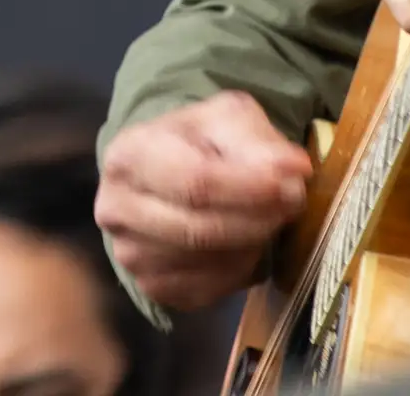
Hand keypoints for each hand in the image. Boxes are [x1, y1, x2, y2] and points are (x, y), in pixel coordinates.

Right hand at [95, 88, 313, 312]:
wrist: (168, 173)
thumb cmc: (198, 141)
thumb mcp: (226, 119)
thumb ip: (258, 140)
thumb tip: (293, 169)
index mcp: (128, 155)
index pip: (194, 182)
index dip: (248, 188)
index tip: (293, 184)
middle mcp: (116, 209)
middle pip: (200, 230)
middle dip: (258, 219)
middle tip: (293, 203)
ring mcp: (130, 255)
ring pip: (209, 262)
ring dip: (252, 243)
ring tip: (268, 217)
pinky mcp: (153, 288)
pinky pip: (210, 290)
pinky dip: (240, 269)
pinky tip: (245, 243)